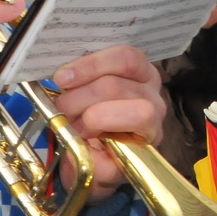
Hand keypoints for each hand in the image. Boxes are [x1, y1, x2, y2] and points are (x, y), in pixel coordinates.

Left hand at [50, 45, 166, 199]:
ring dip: (89, 117)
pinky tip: (84, 138)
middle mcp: (152, 93)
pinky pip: (124, 141)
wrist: (87, 158)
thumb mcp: (78, 92)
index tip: (61, 77)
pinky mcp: (149, 147)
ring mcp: (155, 120)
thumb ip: (76, 79)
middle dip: (79, 97)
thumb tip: (62, 74)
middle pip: (116, 85)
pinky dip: (97, 139)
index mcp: (138, 72)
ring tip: (73, 124)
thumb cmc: (84, 118)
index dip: (91, 65)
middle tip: (62, 107)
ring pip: (126, 109)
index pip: (126, 56)